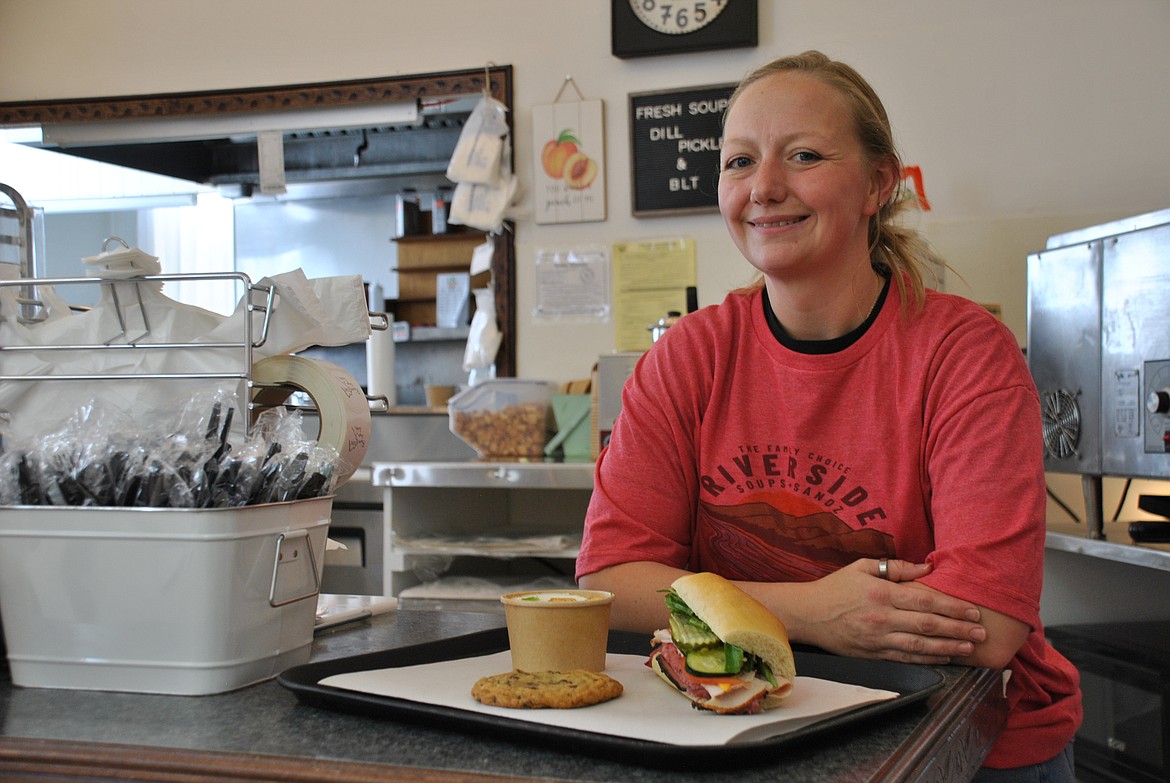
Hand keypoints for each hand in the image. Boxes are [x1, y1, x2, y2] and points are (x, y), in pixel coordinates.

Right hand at [781, 558, 985, 664]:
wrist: (807, 614)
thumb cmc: (835, 587)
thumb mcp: (862, 567)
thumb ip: (896, 568)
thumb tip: (927, 568)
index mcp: (881, 593)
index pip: (925, 601)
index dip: (952, 607)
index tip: (973, 611)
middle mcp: (882, 617)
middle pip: (928, 625)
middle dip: (959, 629)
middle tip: (981, 633)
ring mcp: (878, 638)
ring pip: (921, 645)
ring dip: (949, 648)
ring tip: (970, 648)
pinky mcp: (873, 654)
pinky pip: (905, 657)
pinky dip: (928, 659)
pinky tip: (945, 658)